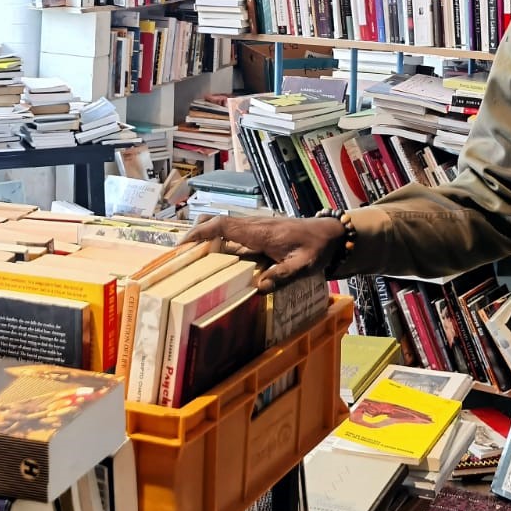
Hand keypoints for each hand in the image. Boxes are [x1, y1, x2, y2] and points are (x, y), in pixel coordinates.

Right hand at [189, 214, 344, 290]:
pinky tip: (214, 261)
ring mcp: (256, 229)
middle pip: (218, 223)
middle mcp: (254, 226)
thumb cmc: (317, 248)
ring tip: (189, 260)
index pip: (224, 225)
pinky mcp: (259, 234)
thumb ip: (283, 275)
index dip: (202, 232)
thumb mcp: (304, 265)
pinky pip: (234, 235)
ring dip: (206, 239)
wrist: (332, 235)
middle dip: (196, 235)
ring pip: (224, 228)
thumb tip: (258, 287)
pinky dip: (219, 244)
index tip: (183, 244)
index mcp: (261, 231)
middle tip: (178, 255)